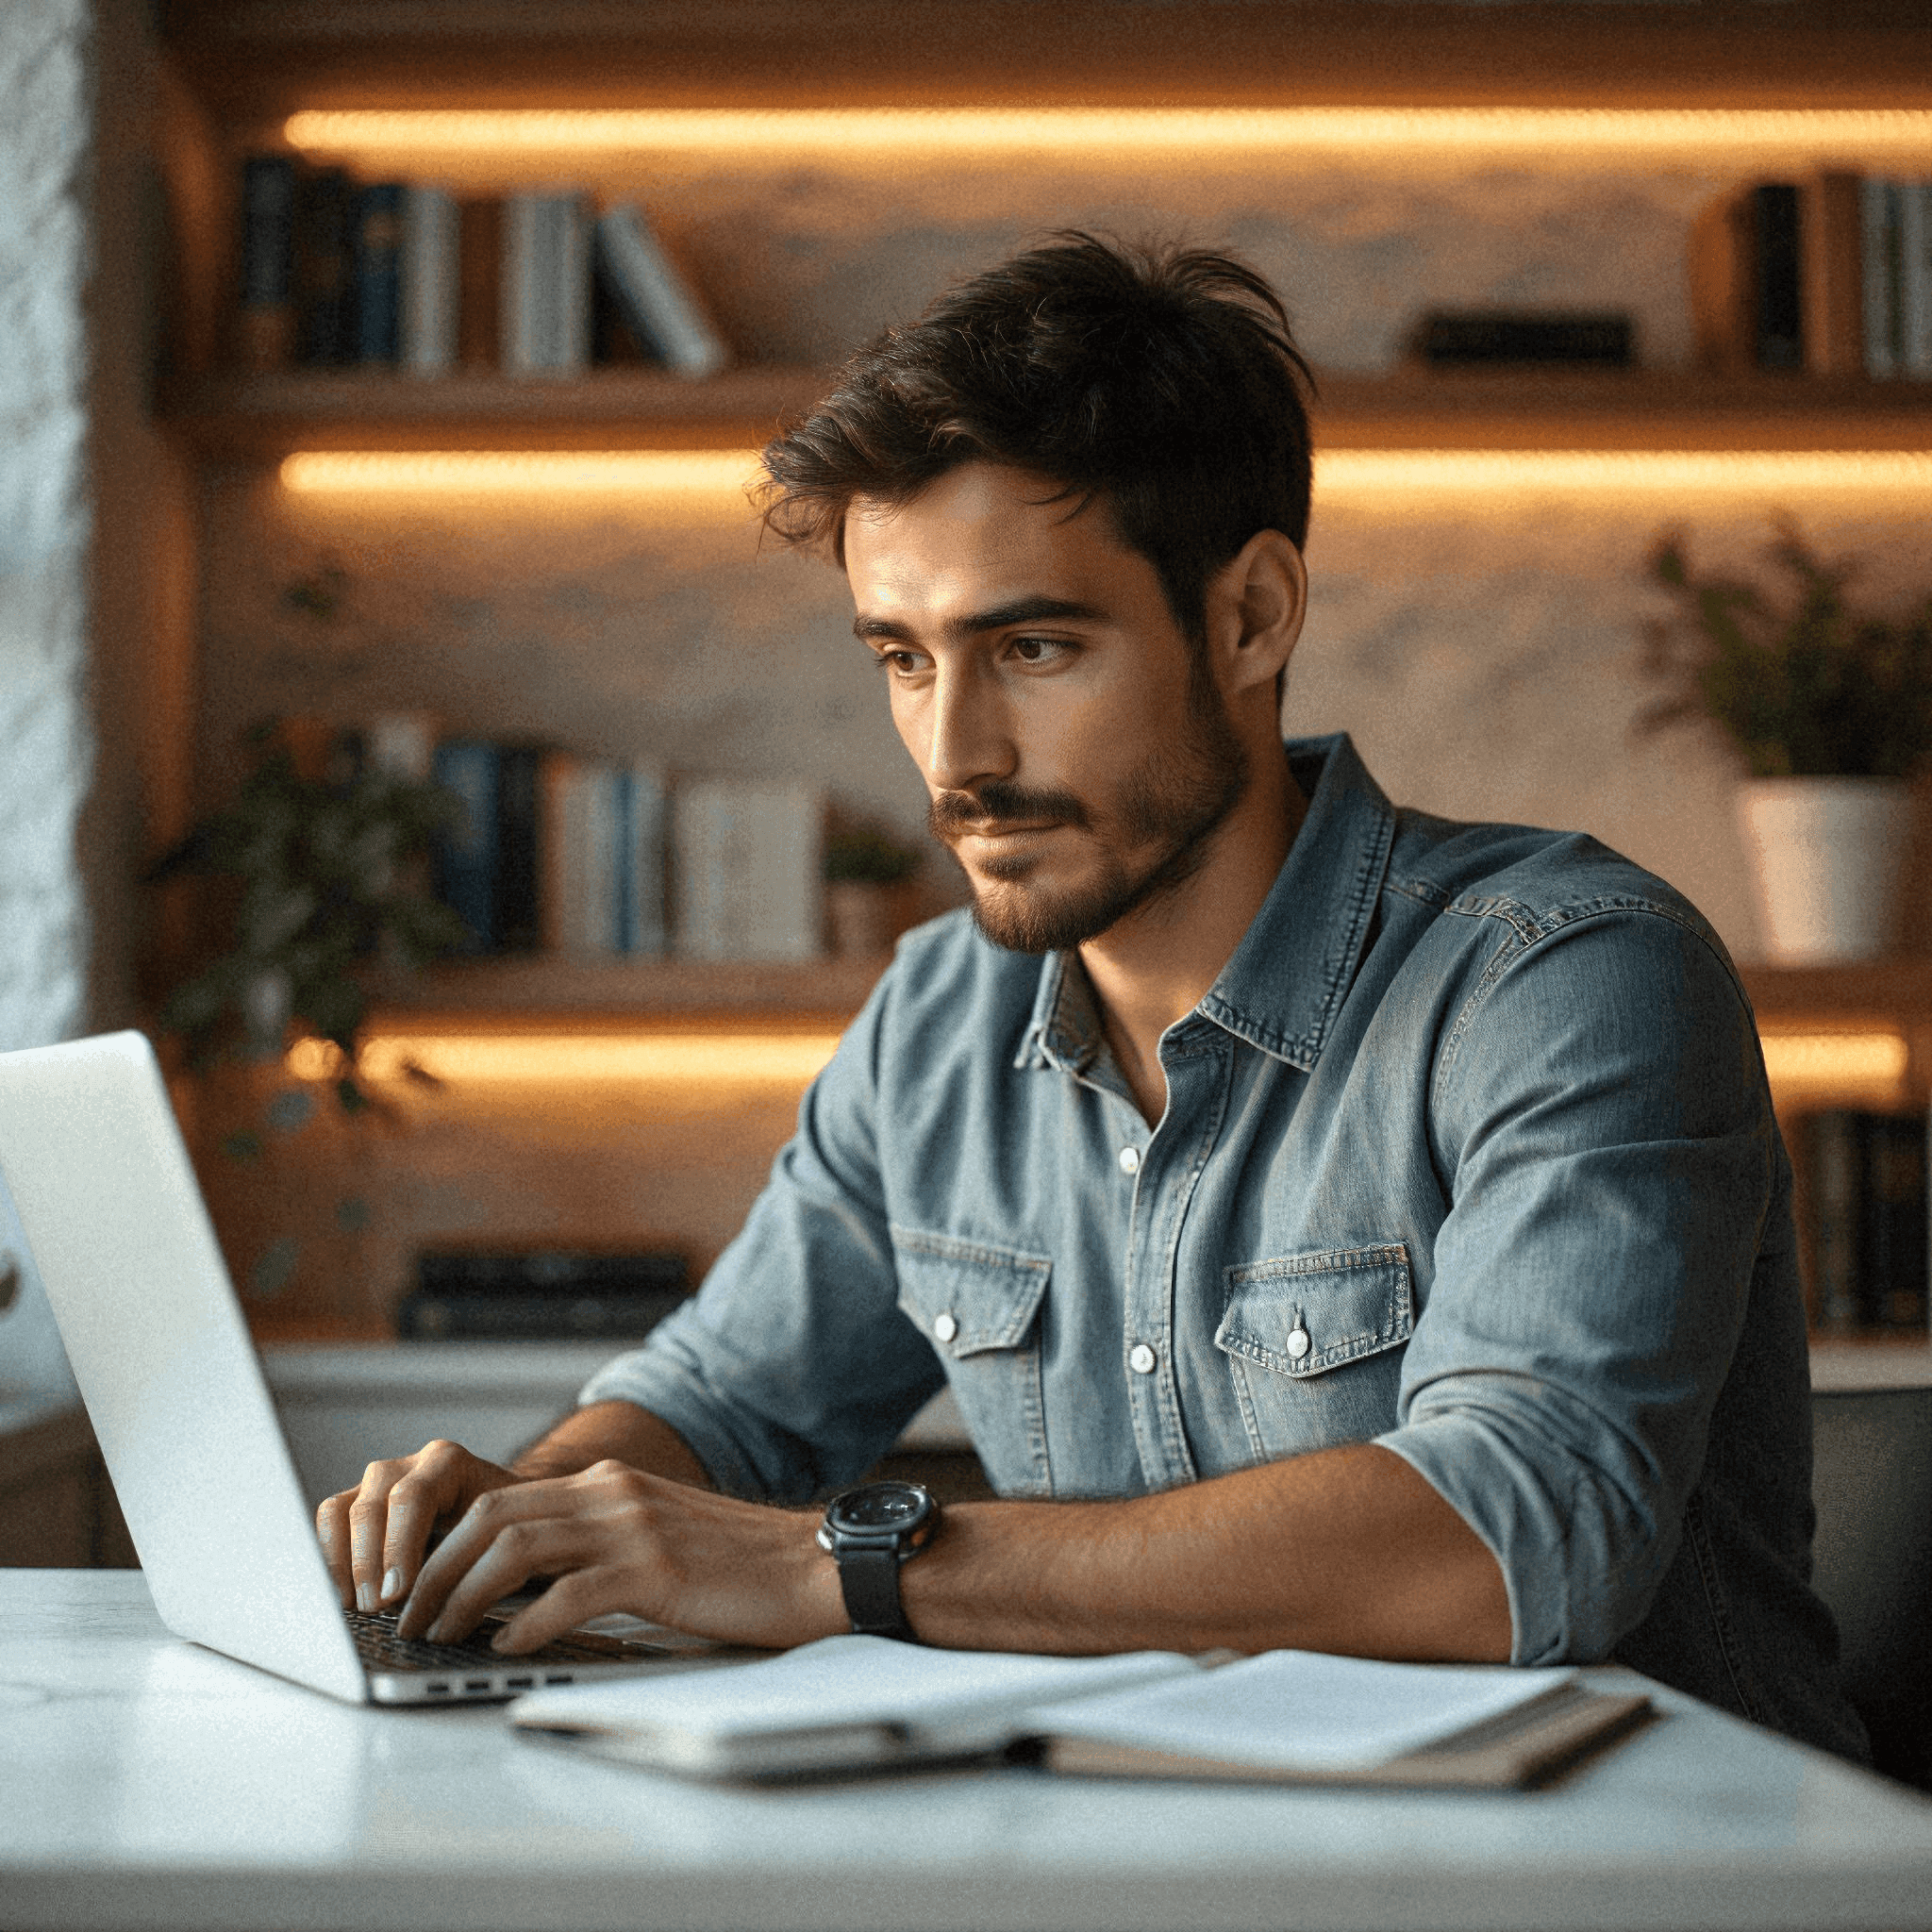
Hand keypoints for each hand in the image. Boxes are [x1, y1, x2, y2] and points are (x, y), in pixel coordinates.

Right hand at [315, 1439, 520, 1613]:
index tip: (397, 1592)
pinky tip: (342, 1594)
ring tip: (355, 1606)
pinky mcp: (356, 1502)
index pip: (412, 1497)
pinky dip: (329, 1559)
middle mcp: (407, 1466)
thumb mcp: (501, 1532)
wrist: (502, 1513)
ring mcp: (377, 1482)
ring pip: (341, 1513)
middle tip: (376, 1607)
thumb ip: (472, 1554)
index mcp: (447, 1463)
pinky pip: (329, 1523)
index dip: (400, 1546)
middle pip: (372, 1507)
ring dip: (343, 1564)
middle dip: (370, 1563)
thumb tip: (439, 1599)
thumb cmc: (504, 1526)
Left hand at [393, 1458, 843, 1653]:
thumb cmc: (738, 1566)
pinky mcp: (656, 1571)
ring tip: (439, 1635)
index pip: (501, 1499)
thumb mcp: (657, 1536)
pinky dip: (525, 1623)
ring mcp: (633, 1528)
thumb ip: (598, 1545)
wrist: (813, 1565)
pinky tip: (505, 1648)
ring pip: (516, 1549)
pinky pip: (569, 1594)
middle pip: (492, 1516)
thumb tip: (522, 1591)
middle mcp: (614, 1493)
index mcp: (610, 1485)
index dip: (446, 1541)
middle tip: (407, 1614)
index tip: (416, 1584)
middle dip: (436, 1567)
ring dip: (463, 1595)